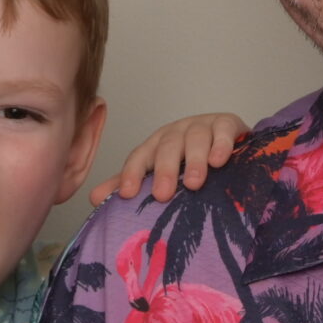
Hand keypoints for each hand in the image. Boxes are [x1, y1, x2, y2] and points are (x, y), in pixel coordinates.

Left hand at [102, 112, 248, 205]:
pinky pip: (223, 130)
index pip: (139, 156)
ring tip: (194, 183)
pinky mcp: (227, 124)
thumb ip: (131, 183)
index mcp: (156, 145)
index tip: (127, 194)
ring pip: (195, 138)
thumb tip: (95, 198)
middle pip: (166, 147)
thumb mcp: (158, 172)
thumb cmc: (188, 161)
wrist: (226, 140)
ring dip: (193, 160)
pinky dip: (221, 144)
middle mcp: (177, 133)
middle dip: (164, 170)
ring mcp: (203, 126)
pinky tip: (219, 161)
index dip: (131, 173)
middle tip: (163, 194)